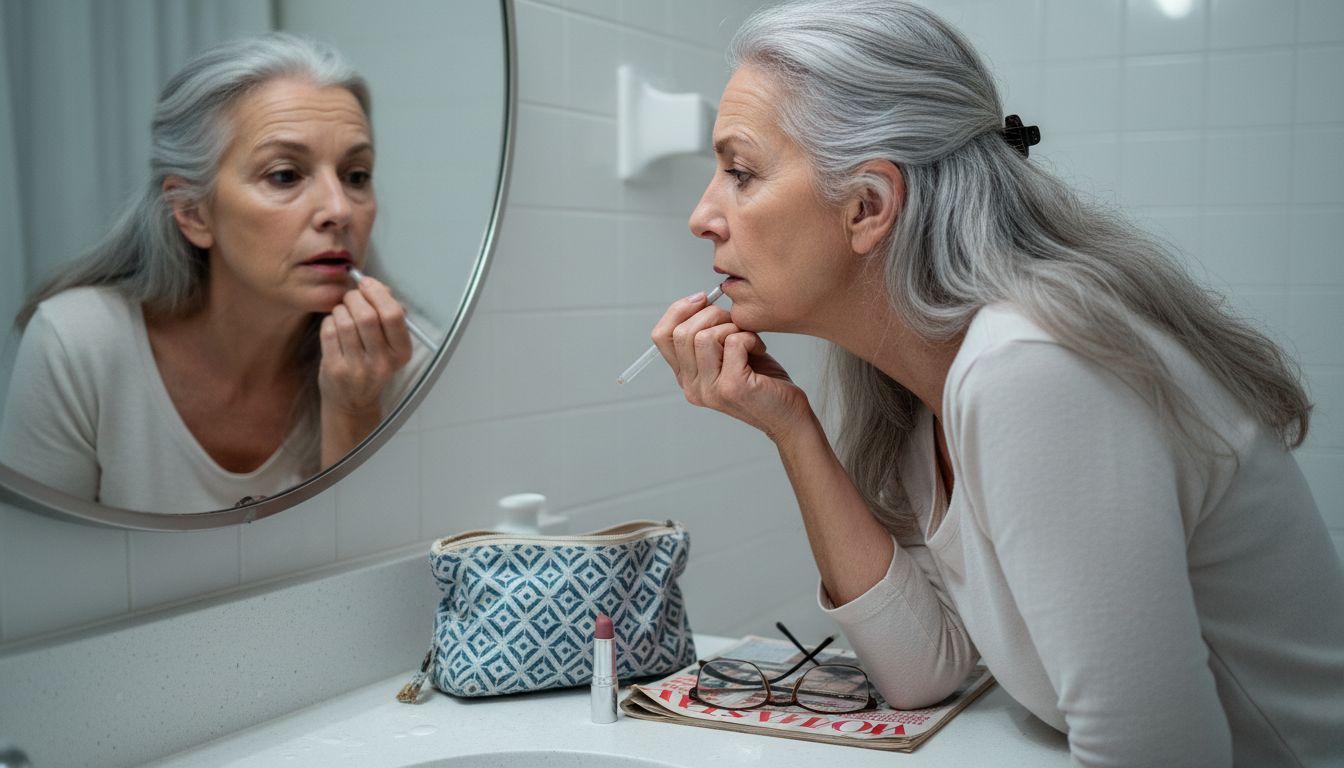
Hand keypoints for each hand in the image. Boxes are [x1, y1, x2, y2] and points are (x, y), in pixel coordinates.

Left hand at [318, 276, 412, 425]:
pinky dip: (329, 321)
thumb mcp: (389, 344)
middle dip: (354, 298)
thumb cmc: (372, 365)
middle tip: (351, 297)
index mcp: (401, 352)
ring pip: (345, 322)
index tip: (367, 284)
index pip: (393, 315)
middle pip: (366, 316)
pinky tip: (334, 325)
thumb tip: (380, 287)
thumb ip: (388, 314)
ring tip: (342, 312)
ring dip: (340, 309)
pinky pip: (329, 331)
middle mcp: (382, 362)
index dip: (378, 293)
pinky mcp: (335, 369)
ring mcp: (357, 368)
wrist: (353, 402)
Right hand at [652, 292, 811, 442]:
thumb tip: (700, 300)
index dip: (678, 310)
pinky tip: (759, 349)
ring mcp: (709, 390)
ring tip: (748, 339)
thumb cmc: (763, 382)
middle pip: (681, 333)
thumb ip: (707, 335)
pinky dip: (749, 337)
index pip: (661, 336)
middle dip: (711, 315)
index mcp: (686, 377)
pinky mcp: (732, 387)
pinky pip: (732, 342)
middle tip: (734, 322)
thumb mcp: (726, 356)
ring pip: (704, 336)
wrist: (788, 416)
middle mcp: (692, 387)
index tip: (702, 299)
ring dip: (731, 327)